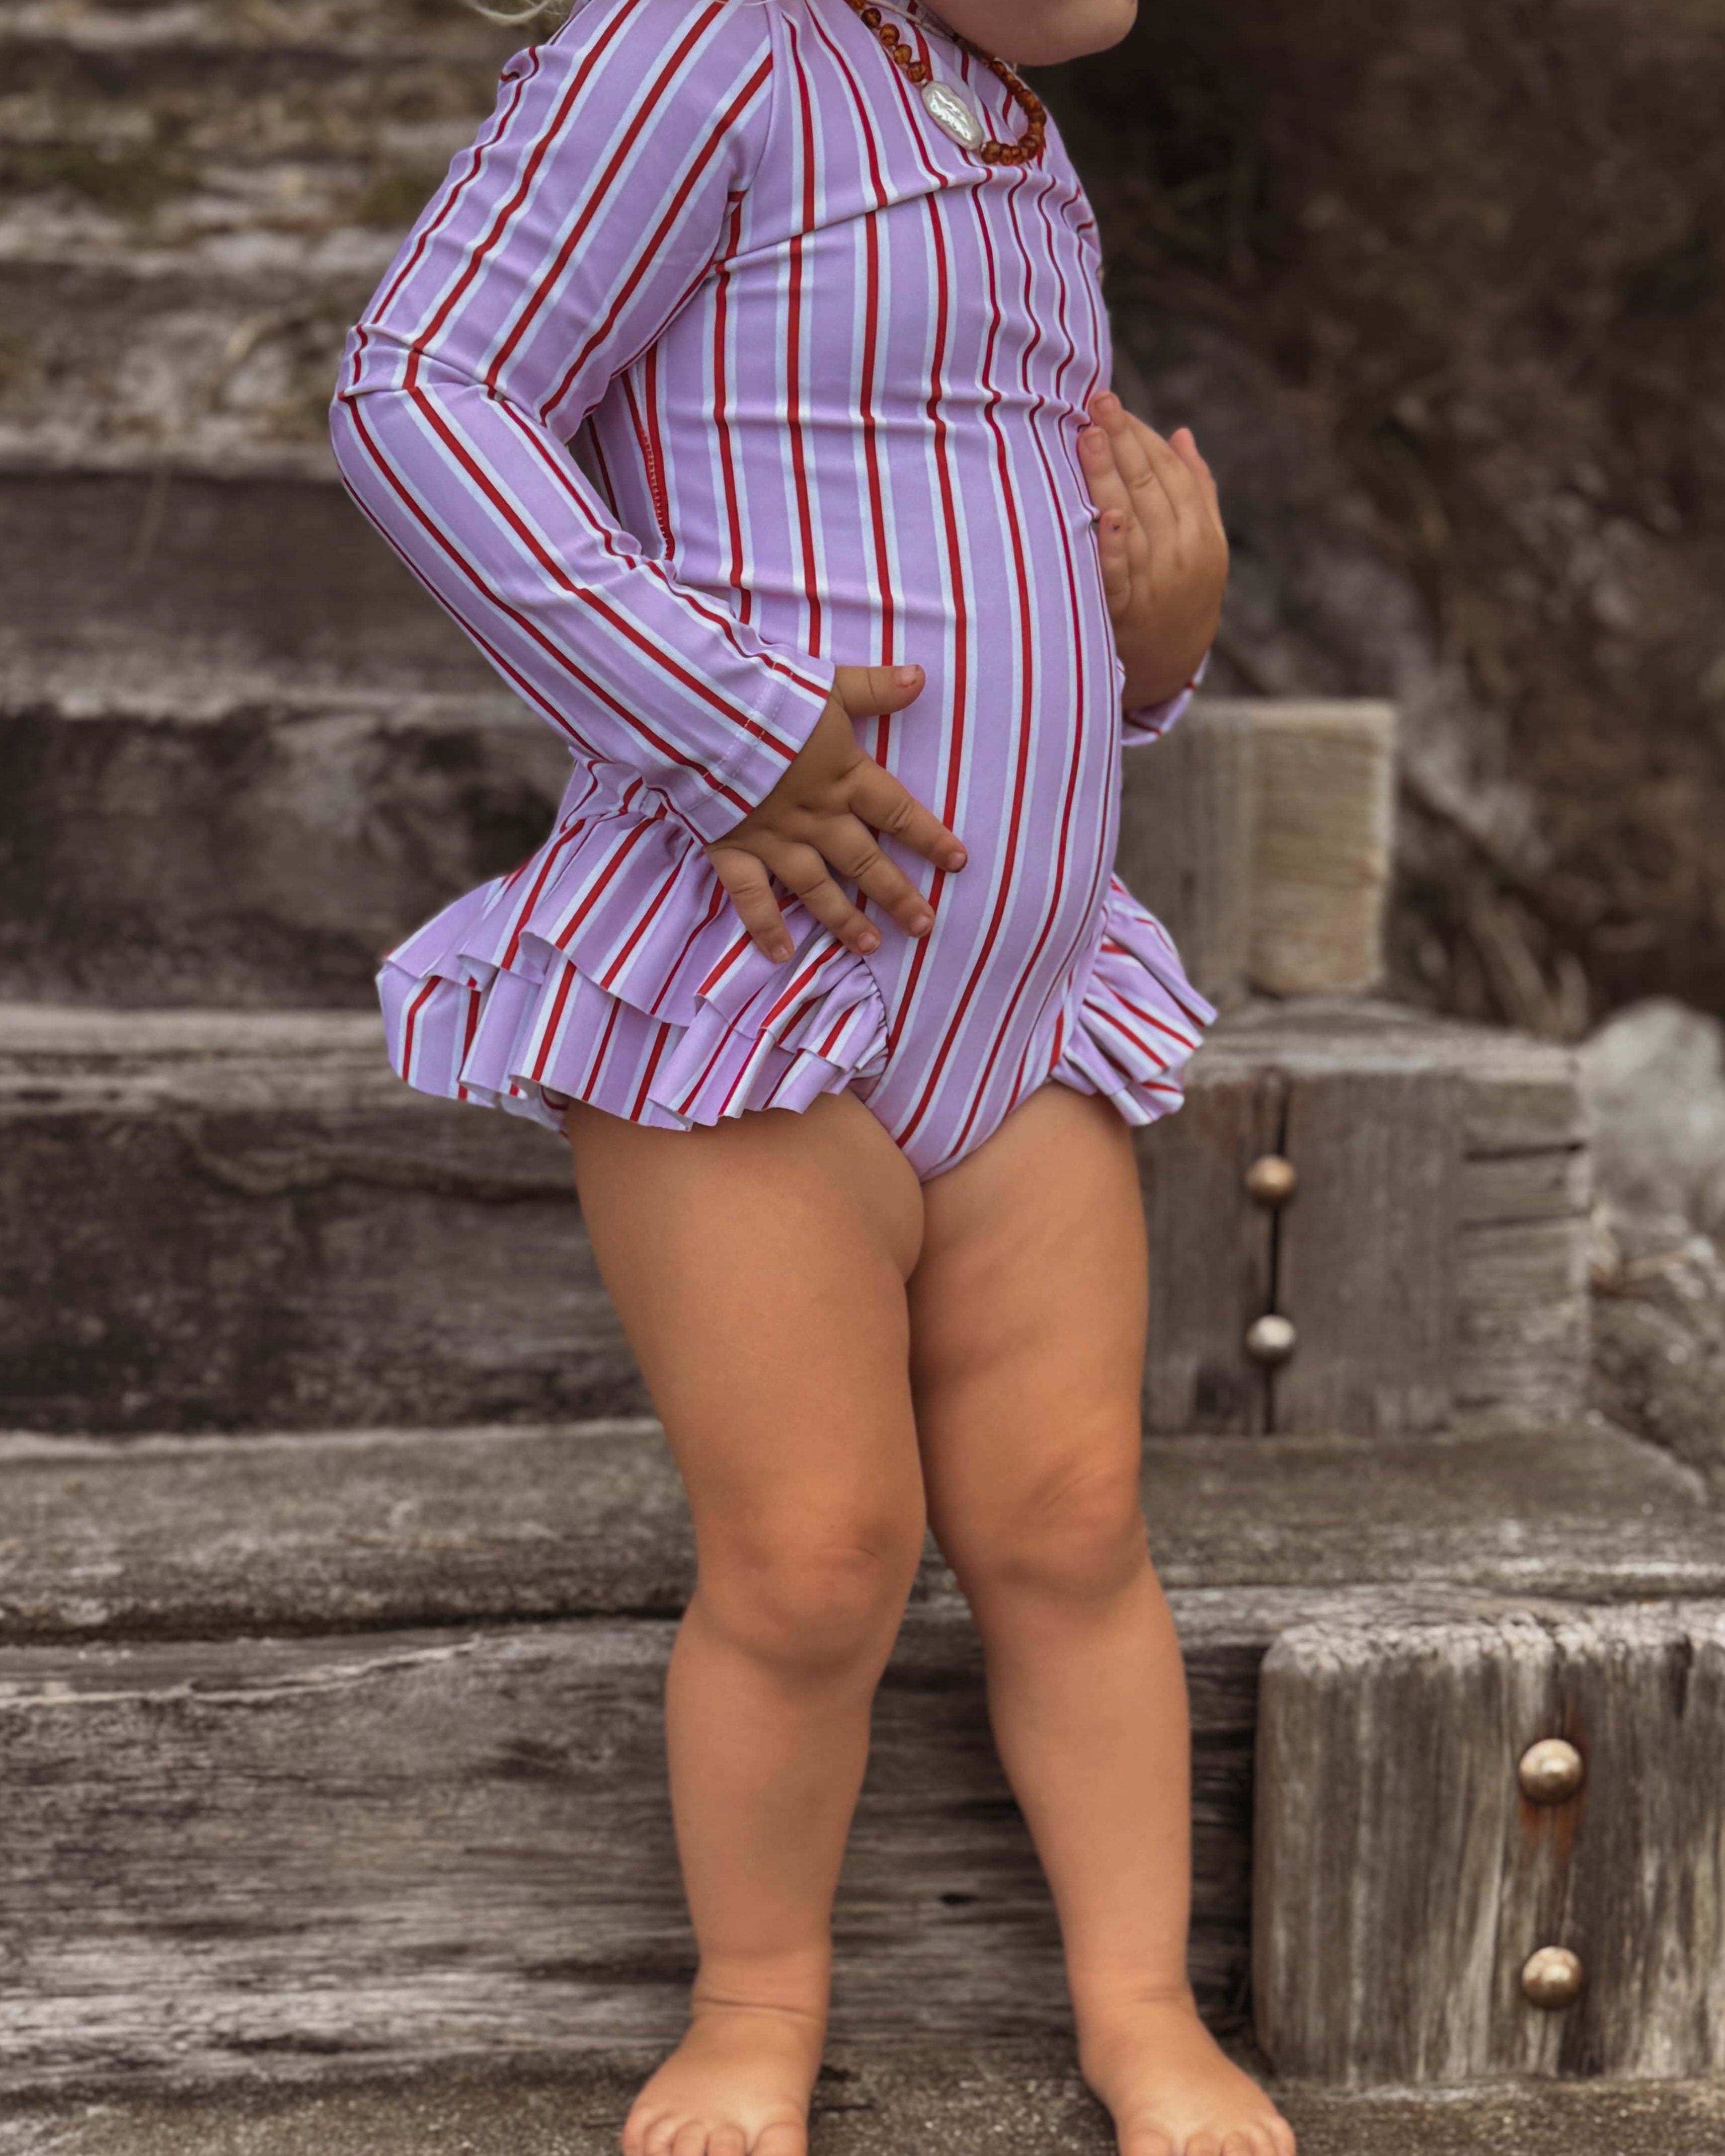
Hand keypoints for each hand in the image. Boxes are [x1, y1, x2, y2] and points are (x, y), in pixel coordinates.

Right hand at [705, 663, 965, 963]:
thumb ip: (873, 688)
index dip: (930, 837)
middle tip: (923, 926)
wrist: (701, 714)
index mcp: (843, 778)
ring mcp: (774, 839)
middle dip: (897, 896)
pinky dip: (764, 927)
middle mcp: (816, 817)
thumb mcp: (827, 687)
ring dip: (844, 920)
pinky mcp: (731, 848)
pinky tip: (780, 956)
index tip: (958, 863)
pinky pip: (750, 897)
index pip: (897, 812)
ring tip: (869, 947)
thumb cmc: (765, 696)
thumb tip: (920, 677)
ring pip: (816, 888)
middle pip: (865, 862)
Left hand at [1079, 391, 1228, 709]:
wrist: (1171, 667)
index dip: (1142, 436)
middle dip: (1123, 440)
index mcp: (1201, 533)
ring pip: (1132, 520)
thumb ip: (1194, 492)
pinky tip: (1104, 516)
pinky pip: (1118, 576)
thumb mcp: (1200, 546)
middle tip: (1096, 401)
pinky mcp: (1126, 614)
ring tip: (1088, 435)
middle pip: (1151, 487)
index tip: (1113, 403)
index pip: (1171, 472)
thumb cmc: (1177, 592)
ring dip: (1109, 477)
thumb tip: (1181, 434)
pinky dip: (1112, 547)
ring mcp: (1155, 584)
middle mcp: (1182, 554)